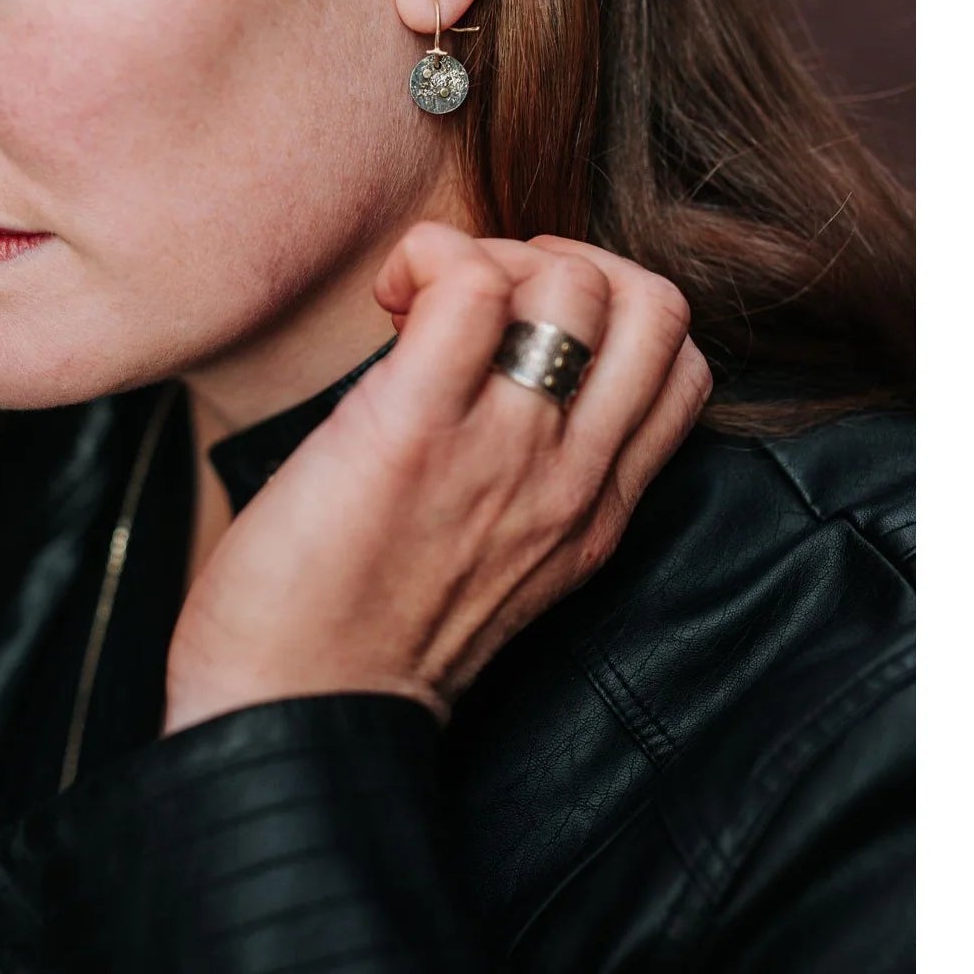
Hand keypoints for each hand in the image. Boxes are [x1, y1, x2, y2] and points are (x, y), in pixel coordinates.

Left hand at [162, 222, 711, 733]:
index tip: (521, 330)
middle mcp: (569, 478)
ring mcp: (501, 452)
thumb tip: (497, 367)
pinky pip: (469, 286)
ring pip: (573, 282)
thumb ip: (528, 479)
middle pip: (656, 306)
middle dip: (569, 263)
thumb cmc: (361, 632)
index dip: (612, 309)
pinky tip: (387, 301)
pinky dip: (429, 259)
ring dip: (490, 257)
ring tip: (420, 304)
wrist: (292, 716)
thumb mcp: (499, 564)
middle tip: (479, 297)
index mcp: (594, 512)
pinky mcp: (413, 430)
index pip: (682, 366)